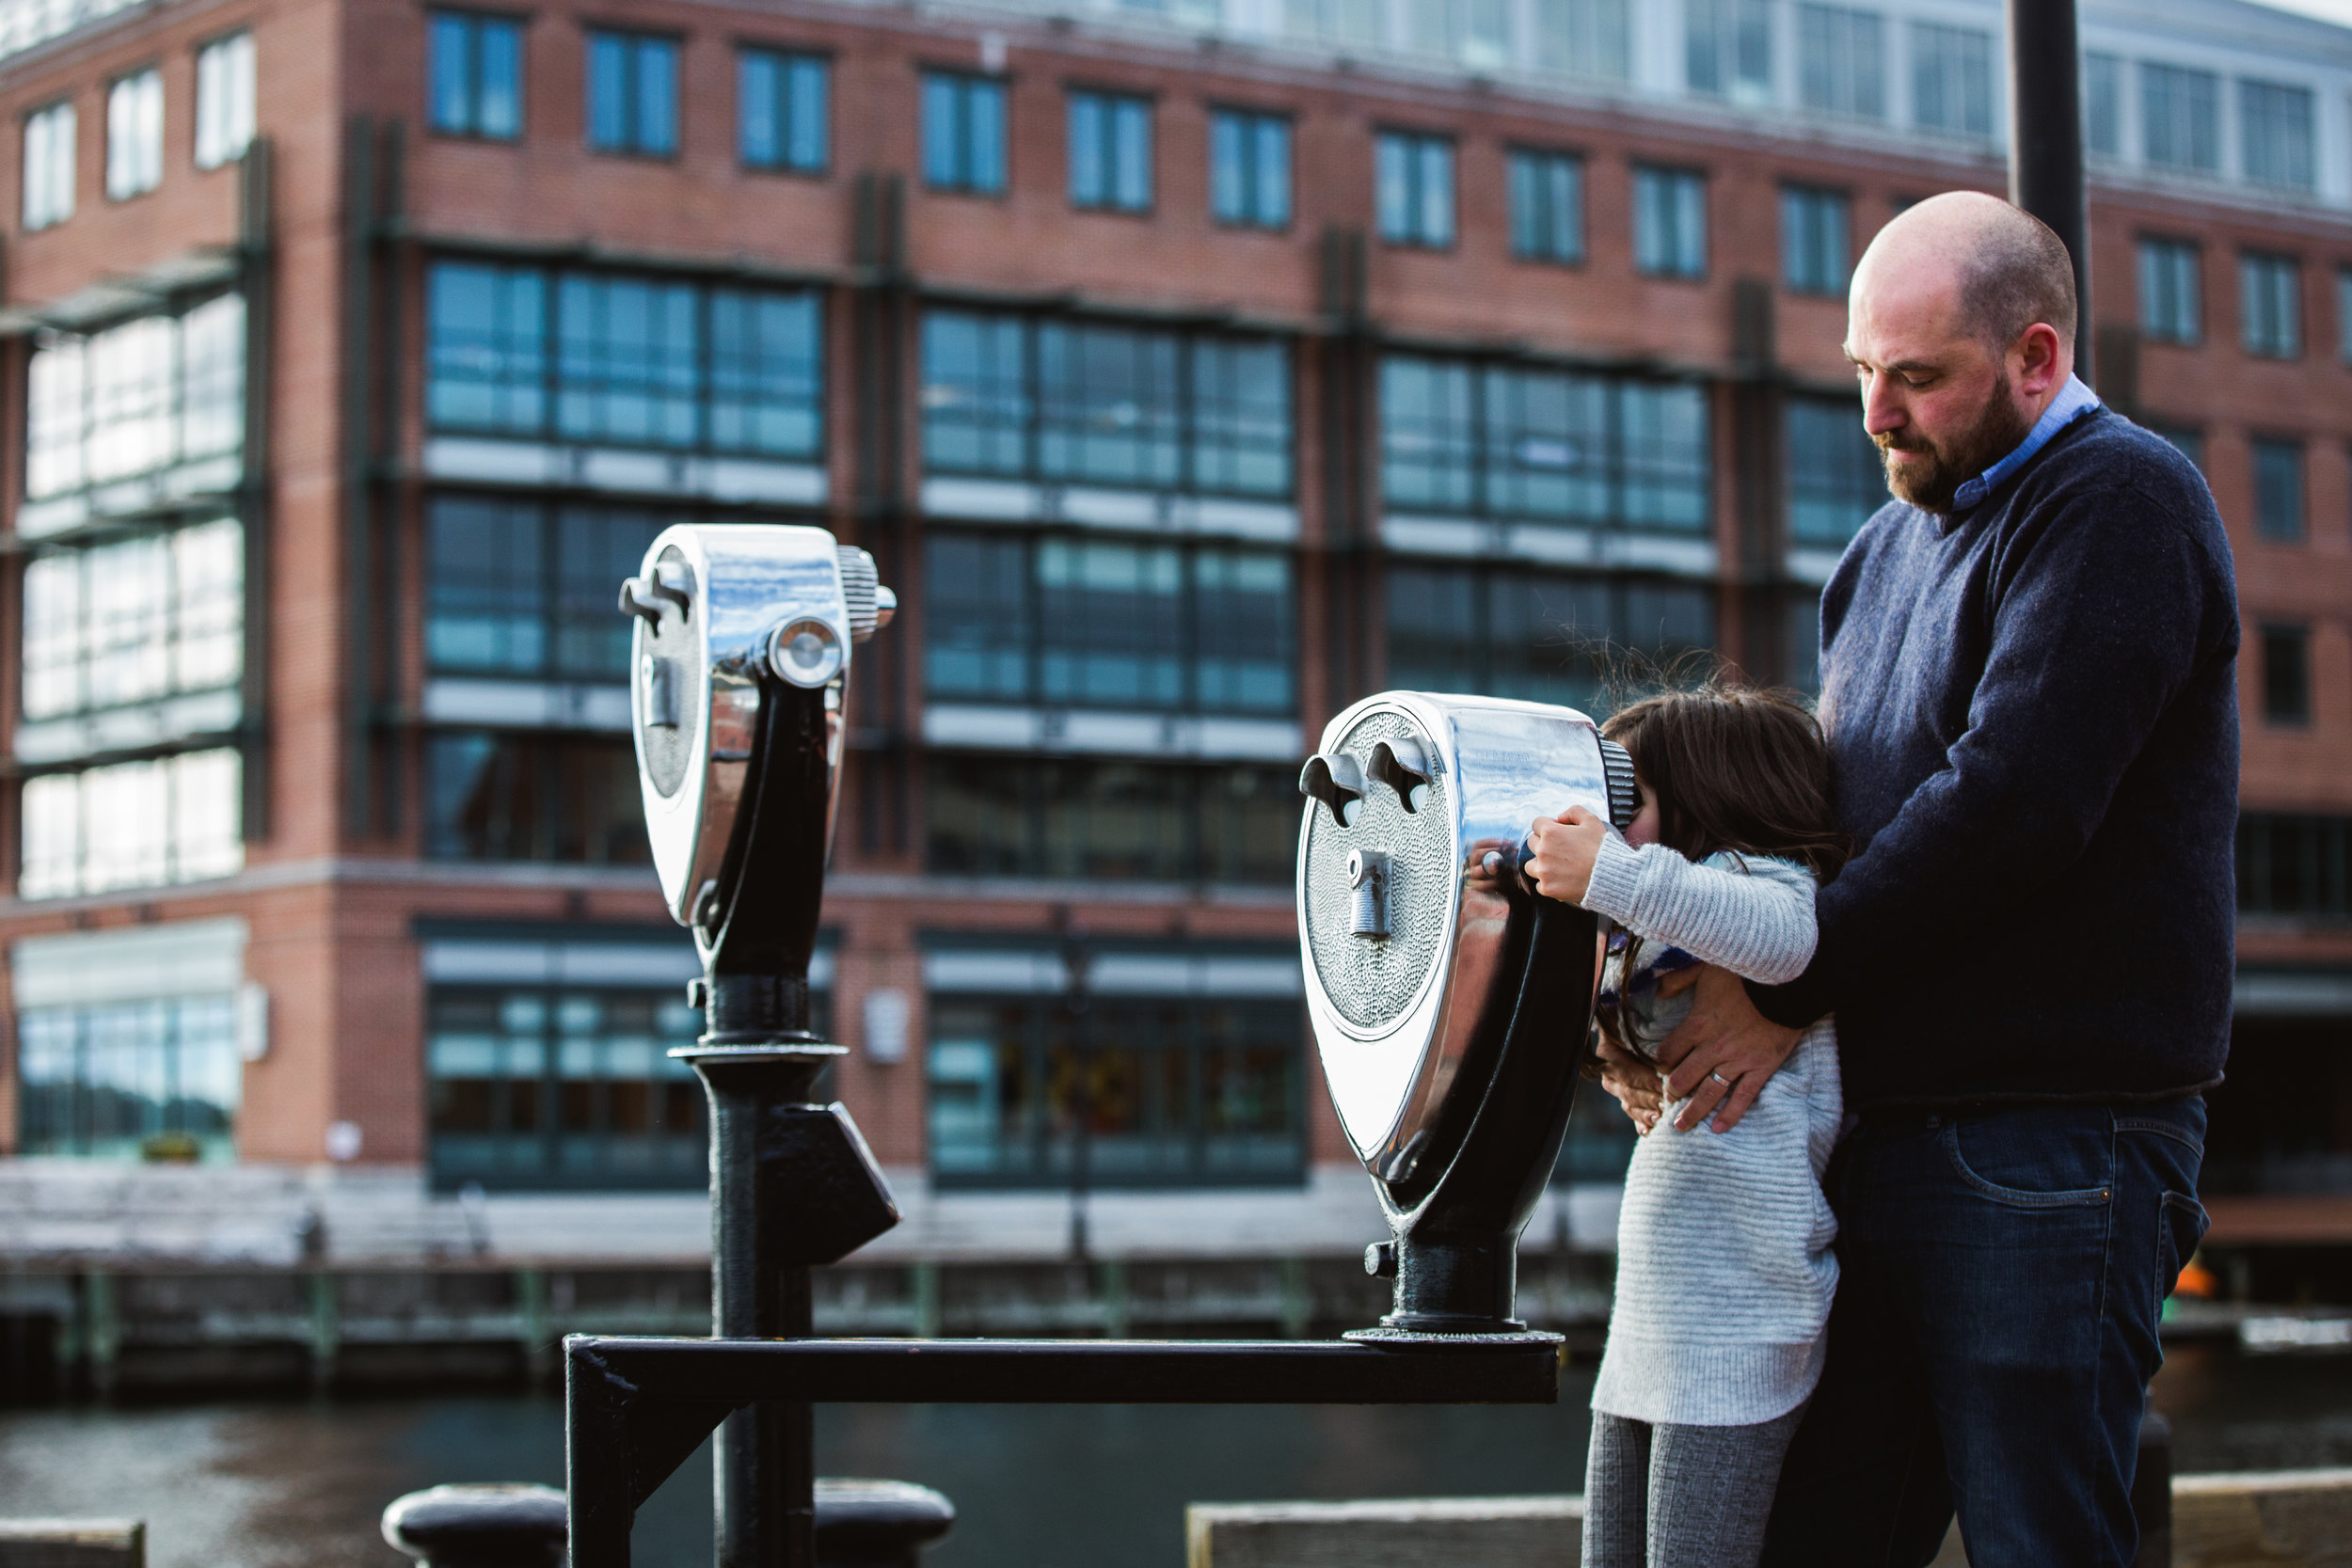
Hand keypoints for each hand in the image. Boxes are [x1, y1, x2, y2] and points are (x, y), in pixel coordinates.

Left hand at [1524, 807, 1607, 904]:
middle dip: (1543, 843)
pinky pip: (1539, 884)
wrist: (1610, 877)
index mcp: (1550, 832)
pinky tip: (1563, 880)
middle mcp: (1542, 851)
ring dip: (1541, 864)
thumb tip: (1559, 817)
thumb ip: (1573, 811)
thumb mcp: (1592, 821)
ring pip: (1530, 865)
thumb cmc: (1602, 849)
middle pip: (1532, 843)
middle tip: (1561, 850)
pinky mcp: (1547, 888)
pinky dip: (1549, 883)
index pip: (1537, 824)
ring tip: (1558, 867)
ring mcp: (1543, 871)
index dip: (1548, 827)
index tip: (1558, 833)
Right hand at [1593, 1034, 1662, 1134]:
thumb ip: (1640, 1034)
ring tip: (1660, 1118)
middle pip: (1628, 1091)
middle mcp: (1609, 1073)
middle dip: (1649, 1099)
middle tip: (1667, 1104)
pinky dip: (1641, 1124)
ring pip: (1629, 1105)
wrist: (1630, 1028)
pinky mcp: (1626, 1100)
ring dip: (1645, 1114)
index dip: (1645, 1080)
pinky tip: (1649, 1131)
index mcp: (1608, 1054)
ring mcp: (1617, 1089)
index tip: (1664, 1085)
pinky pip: (1632, 1115)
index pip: (1627, 1071)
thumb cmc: (1639, 1022)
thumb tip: (1654, 1047)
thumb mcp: (1636, 1025)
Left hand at [1652, 965, 1803, 1132]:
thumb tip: (1659, 992)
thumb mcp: (1705, 969)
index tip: (1661, 1066)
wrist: (1788, 982)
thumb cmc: (1745, 972)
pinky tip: (1719, 1128)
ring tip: (1681, 1126)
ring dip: (1693, 1112)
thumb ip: (1678, 980)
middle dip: (1672, 1090)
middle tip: (1668, 1098)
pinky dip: (1731, 1114)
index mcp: (1697, 1025)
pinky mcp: (1762, 1068)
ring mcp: (1738, 1061)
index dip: (1661, 1062)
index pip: (1668, 1053)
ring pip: (1709, 1093)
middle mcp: (1713, 1048)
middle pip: (1683, 1078)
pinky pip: (1744, 1097)